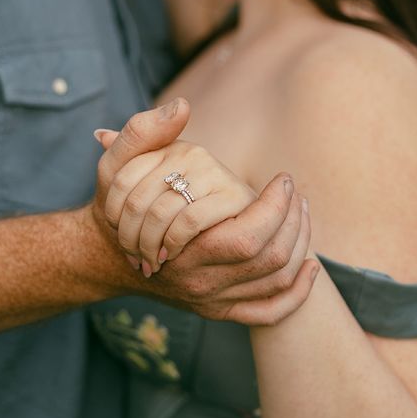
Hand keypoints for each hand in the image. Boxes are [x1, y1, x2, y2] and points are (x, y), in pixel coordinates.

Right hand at [93, 101, 317, 325]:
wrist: (105, 256)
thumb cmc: (114, 208)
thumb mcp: (116, 166)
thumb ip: (143, 132)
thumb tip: (181, 106)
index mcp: (183, 248)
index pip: (248, 237)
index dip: (276, 206)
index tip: (284, 178)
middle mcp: (200, 280)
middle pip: (268, 261)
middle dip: (293, 223)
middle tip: (295, 193)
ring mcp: (211, 299)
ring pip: (274, 282)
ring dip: (300, 247)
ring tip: (302, 212)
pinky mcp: (220, 310)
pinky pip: (269, 311)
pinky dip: (296, 294)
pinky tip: (310, 266)